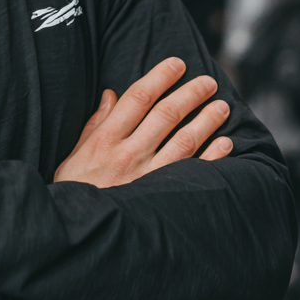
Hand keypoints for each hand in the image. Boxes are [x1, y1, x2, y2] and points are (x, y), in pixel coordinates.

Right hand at [54, 57, 231, 187]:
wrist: (80, 235)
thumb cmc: (75, 193)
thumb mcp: (74, 156)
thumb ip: (95, 124)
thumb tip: (111, 94)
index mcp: (105, 140)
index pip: (138, 97)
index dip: (160, 77)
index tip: (177, 64)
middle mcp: (129, 155)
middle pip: (166, 114)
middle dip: (191, 93)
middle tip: (208, 82)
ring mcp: (148, 178)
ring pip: (185, 140)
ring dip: (206, 120)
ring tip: (221, 106)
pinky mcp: (163, 199)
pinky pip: (194, 173)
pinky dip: (213, 157)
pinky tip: (225, 143)